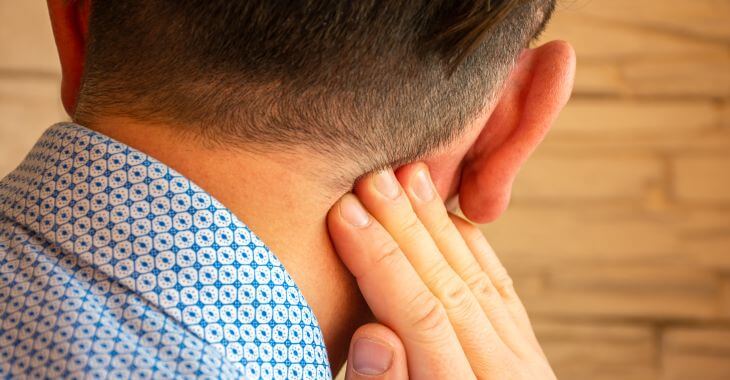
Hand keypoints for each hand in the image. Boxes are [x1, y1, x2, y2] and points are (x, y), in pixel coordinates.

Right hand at [327, 163, 553, 378]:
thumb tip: (374, 334)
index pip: (420, 316)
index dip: (380, 262)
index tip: (345, 215)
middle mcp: (503, 376)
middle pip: (451, 286)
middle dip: (406, 227)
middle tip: (372, 177)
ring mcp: (523, 365)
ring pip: (477, 279)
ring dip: (438, 224)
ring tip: (409, 176)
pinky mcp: (527, 357)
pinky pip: (502, 291)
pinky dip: (474, 249)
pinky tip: (451, 217)